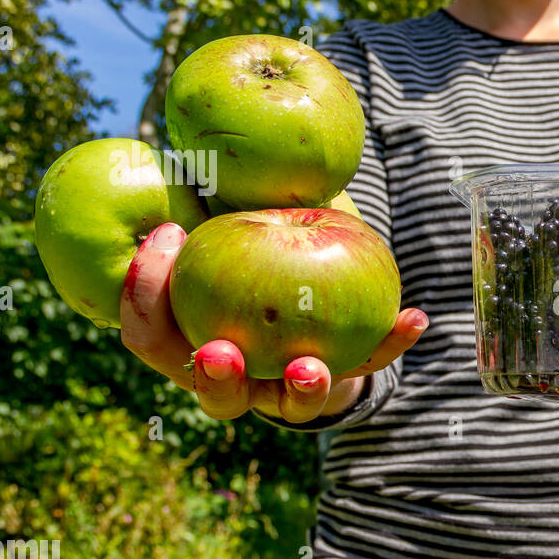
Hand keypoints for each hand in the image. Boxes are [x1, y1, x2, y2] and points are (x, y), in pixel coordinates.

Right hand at [120, 222, 427, 422]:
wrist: (314, 286)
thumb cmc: (255, 247)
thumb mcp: (228, 229)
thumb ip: (212, 210)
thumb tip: (200, 154)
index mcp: (190, 344)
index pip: (150, 338)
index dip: (144, 294)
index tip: (168, 234)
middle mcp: (241, 376)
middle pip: (219, 397)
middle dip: (217, 379)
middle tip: (221, 352)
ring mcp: (293, 386)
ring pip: (295, 404)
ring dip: (303, 387)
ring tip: (310, 365)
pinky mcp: (347, 373)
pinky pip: (371, 363)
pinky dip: (392, 342)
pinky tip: (414, 317)